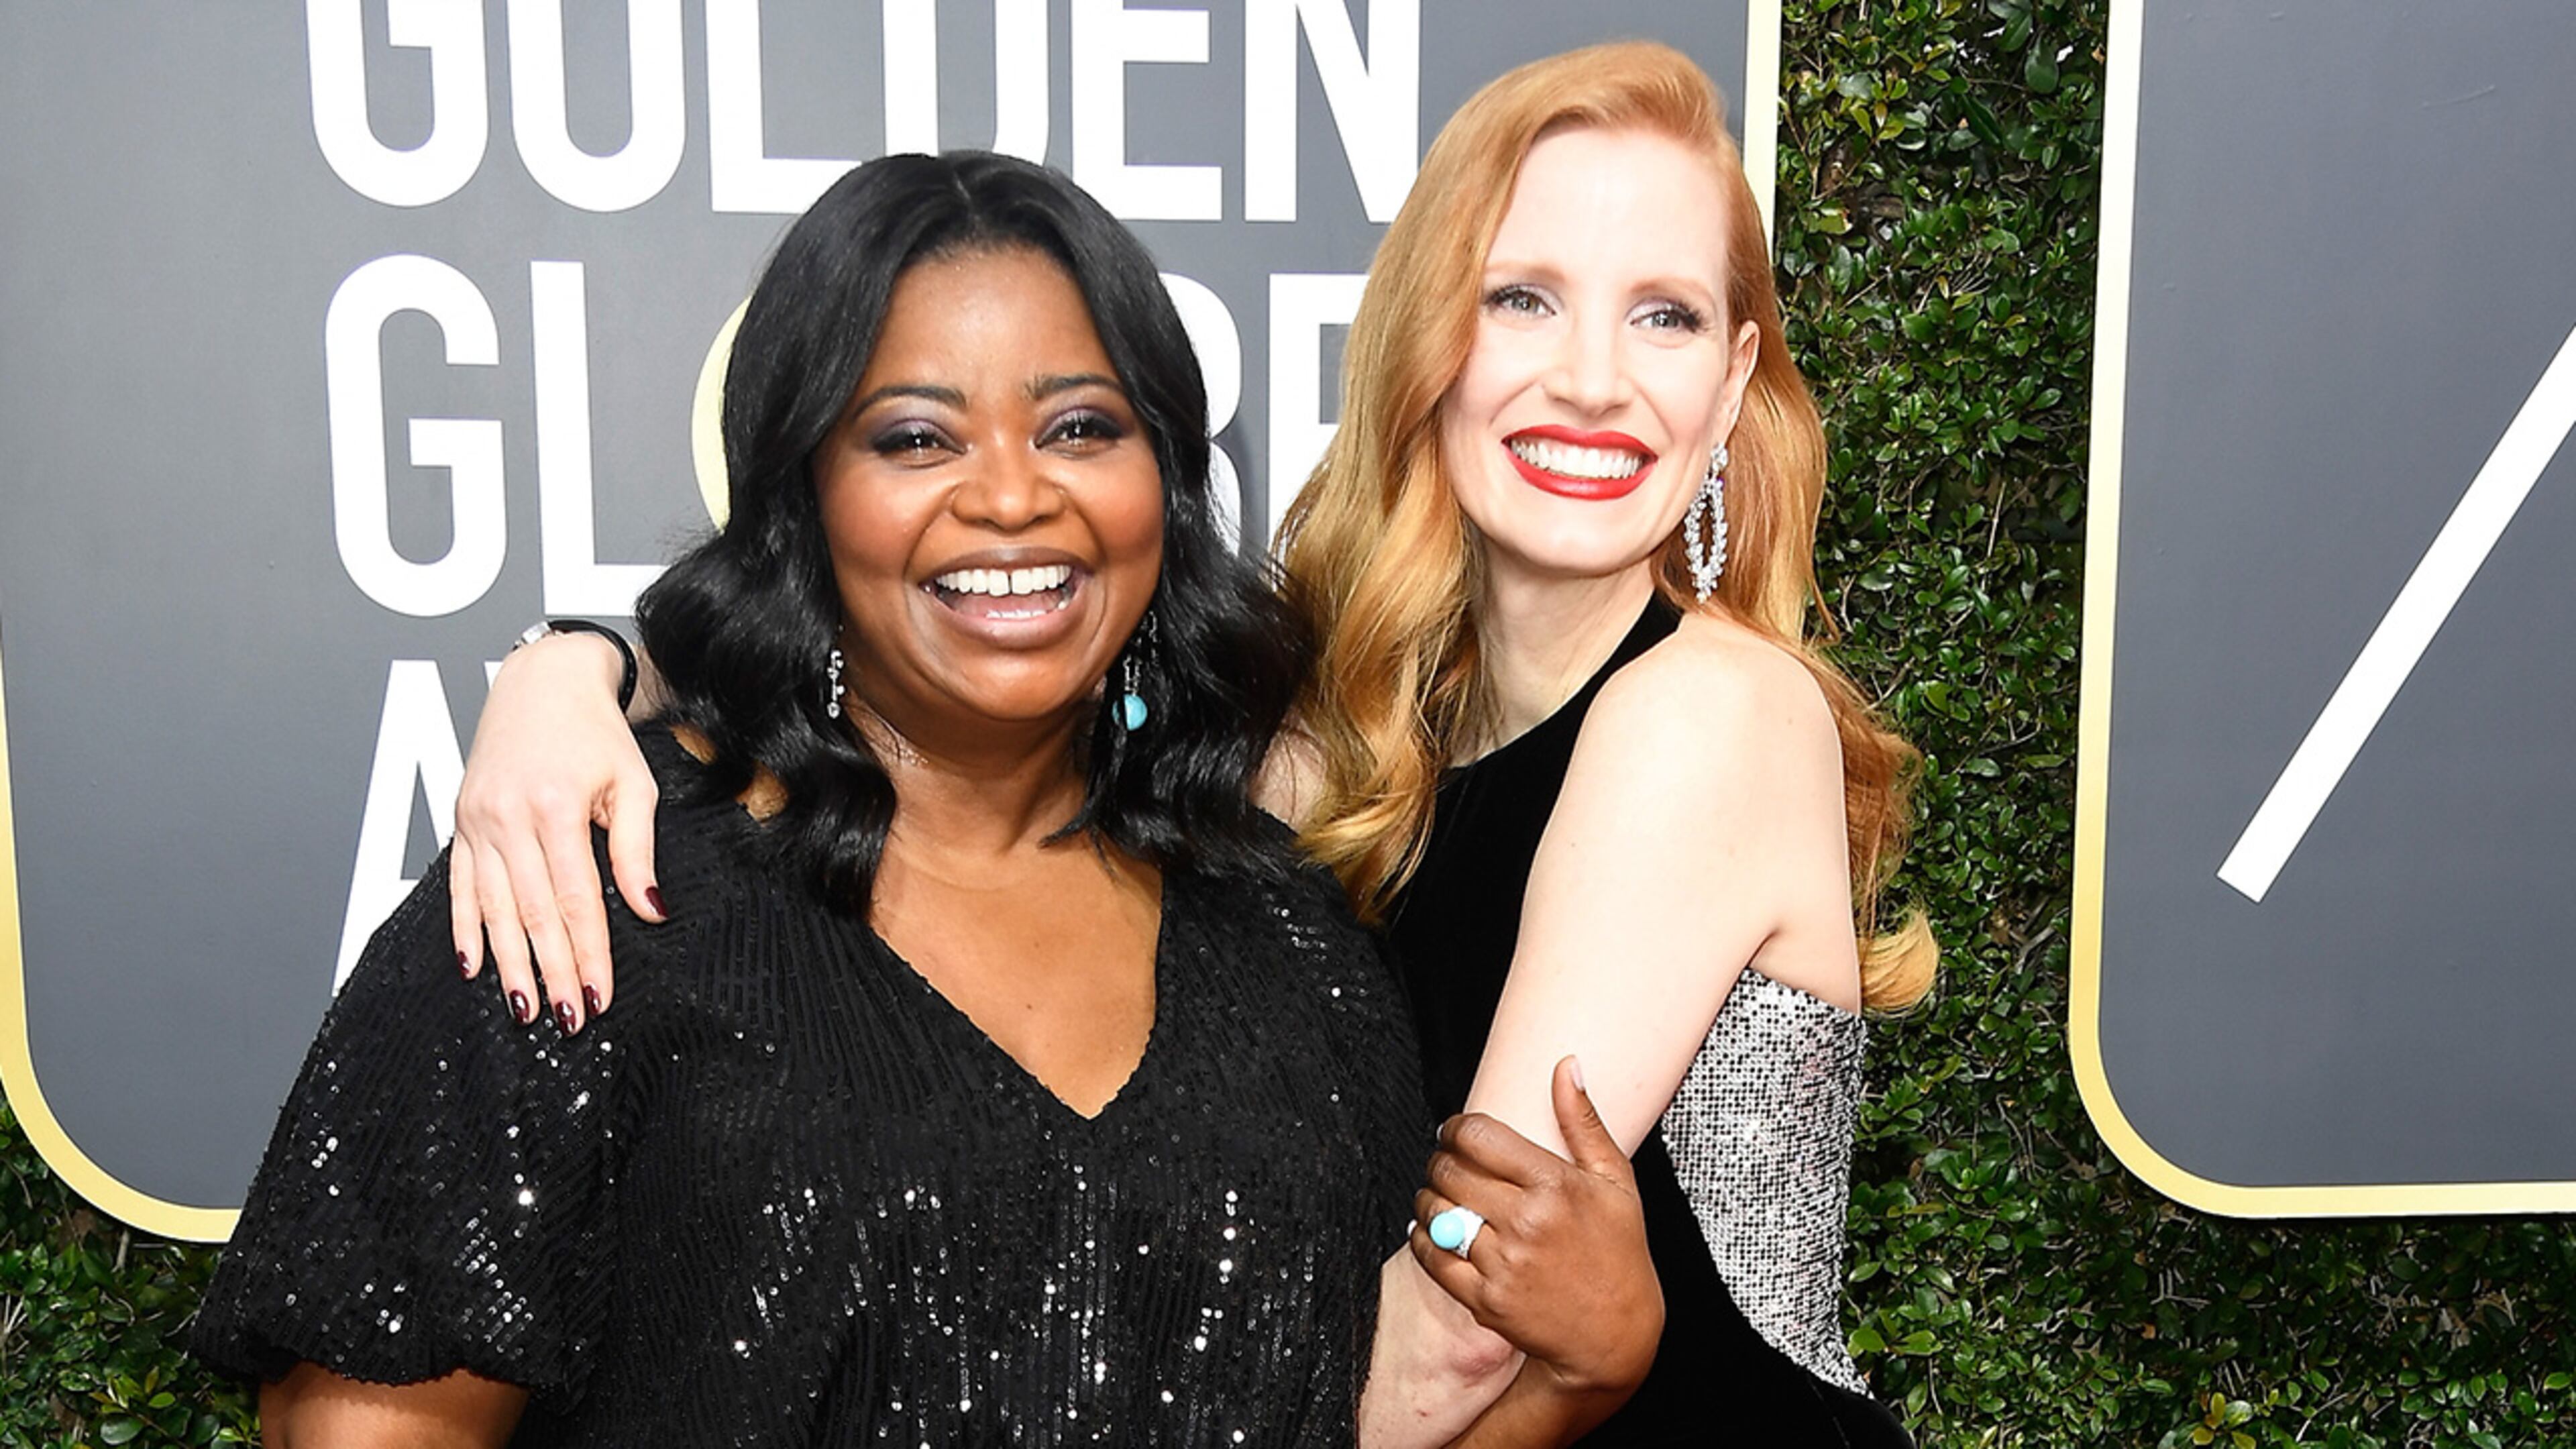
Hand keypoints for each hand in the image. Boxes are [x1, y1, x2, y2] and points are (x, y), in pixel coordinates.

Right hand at [449, 630, 660, 1034]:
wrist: (541, 682)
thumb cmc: (595, 732)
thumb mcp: (633, 783)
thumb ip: (638, 851)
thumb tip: (651, 911)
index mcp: (554, 807)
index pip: (575, 900)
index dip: (589, 953)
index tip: (600, 996)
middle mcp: (507, 817)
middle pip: (532, 913)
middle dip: (552, 971)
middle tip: (569, 1018)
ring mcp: (478, 821)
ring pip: (492, 909)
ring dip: (510, 964)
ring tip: (526, 1008)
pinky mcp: (461, 822)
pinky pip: (460, 887)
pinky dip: (466, 930)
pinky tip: (475, 967)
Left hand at [1408, 1057, 1661, 1406]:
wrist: (1615, 1334)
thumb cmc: (1619, 1252)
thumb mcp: (1616, 1182)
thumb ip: (1585, 1121)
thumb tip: (1567, 1066)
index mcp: (1556, 1185)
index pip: (1479, 1136)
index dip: (1456, 1127)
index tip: (1454, 1130)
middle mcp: (1527, 1222)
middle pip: (1450, 1171)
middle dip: (1439, 1159)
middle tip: (1445, 1161)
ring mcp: (1504, 1263)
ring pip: (1435, 1213)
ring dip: (1426, 1198)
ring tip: (1437, 1194)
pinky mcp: (1486, 1300)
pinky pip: (1432, 1259)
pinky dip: (1422, 1239)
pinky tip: (1434, 1231)